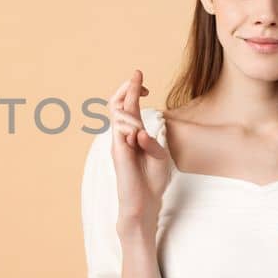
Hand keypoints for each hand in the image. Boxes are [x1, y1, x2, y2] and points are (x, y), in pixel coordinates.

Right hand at [108, 69, 173, 233]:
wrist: (143, 203)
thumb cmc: (151, 181)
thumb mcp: (160, 156)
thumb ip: (152, 142)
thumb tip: (139, 132)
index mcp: (134, 134)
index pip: (129, 106)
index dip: (134, 90)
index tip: (144, 80)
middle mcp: (123, 135)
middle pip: (118, 103)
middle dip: (127, 87)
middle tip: (138, 75)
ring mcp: (118, 142)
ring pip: (118, 113)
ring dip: (131, 111)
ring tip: (140, 130)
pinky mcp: (117, 151)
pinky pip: (120, 129)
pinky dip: (130, 127)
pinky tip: (137, 137)